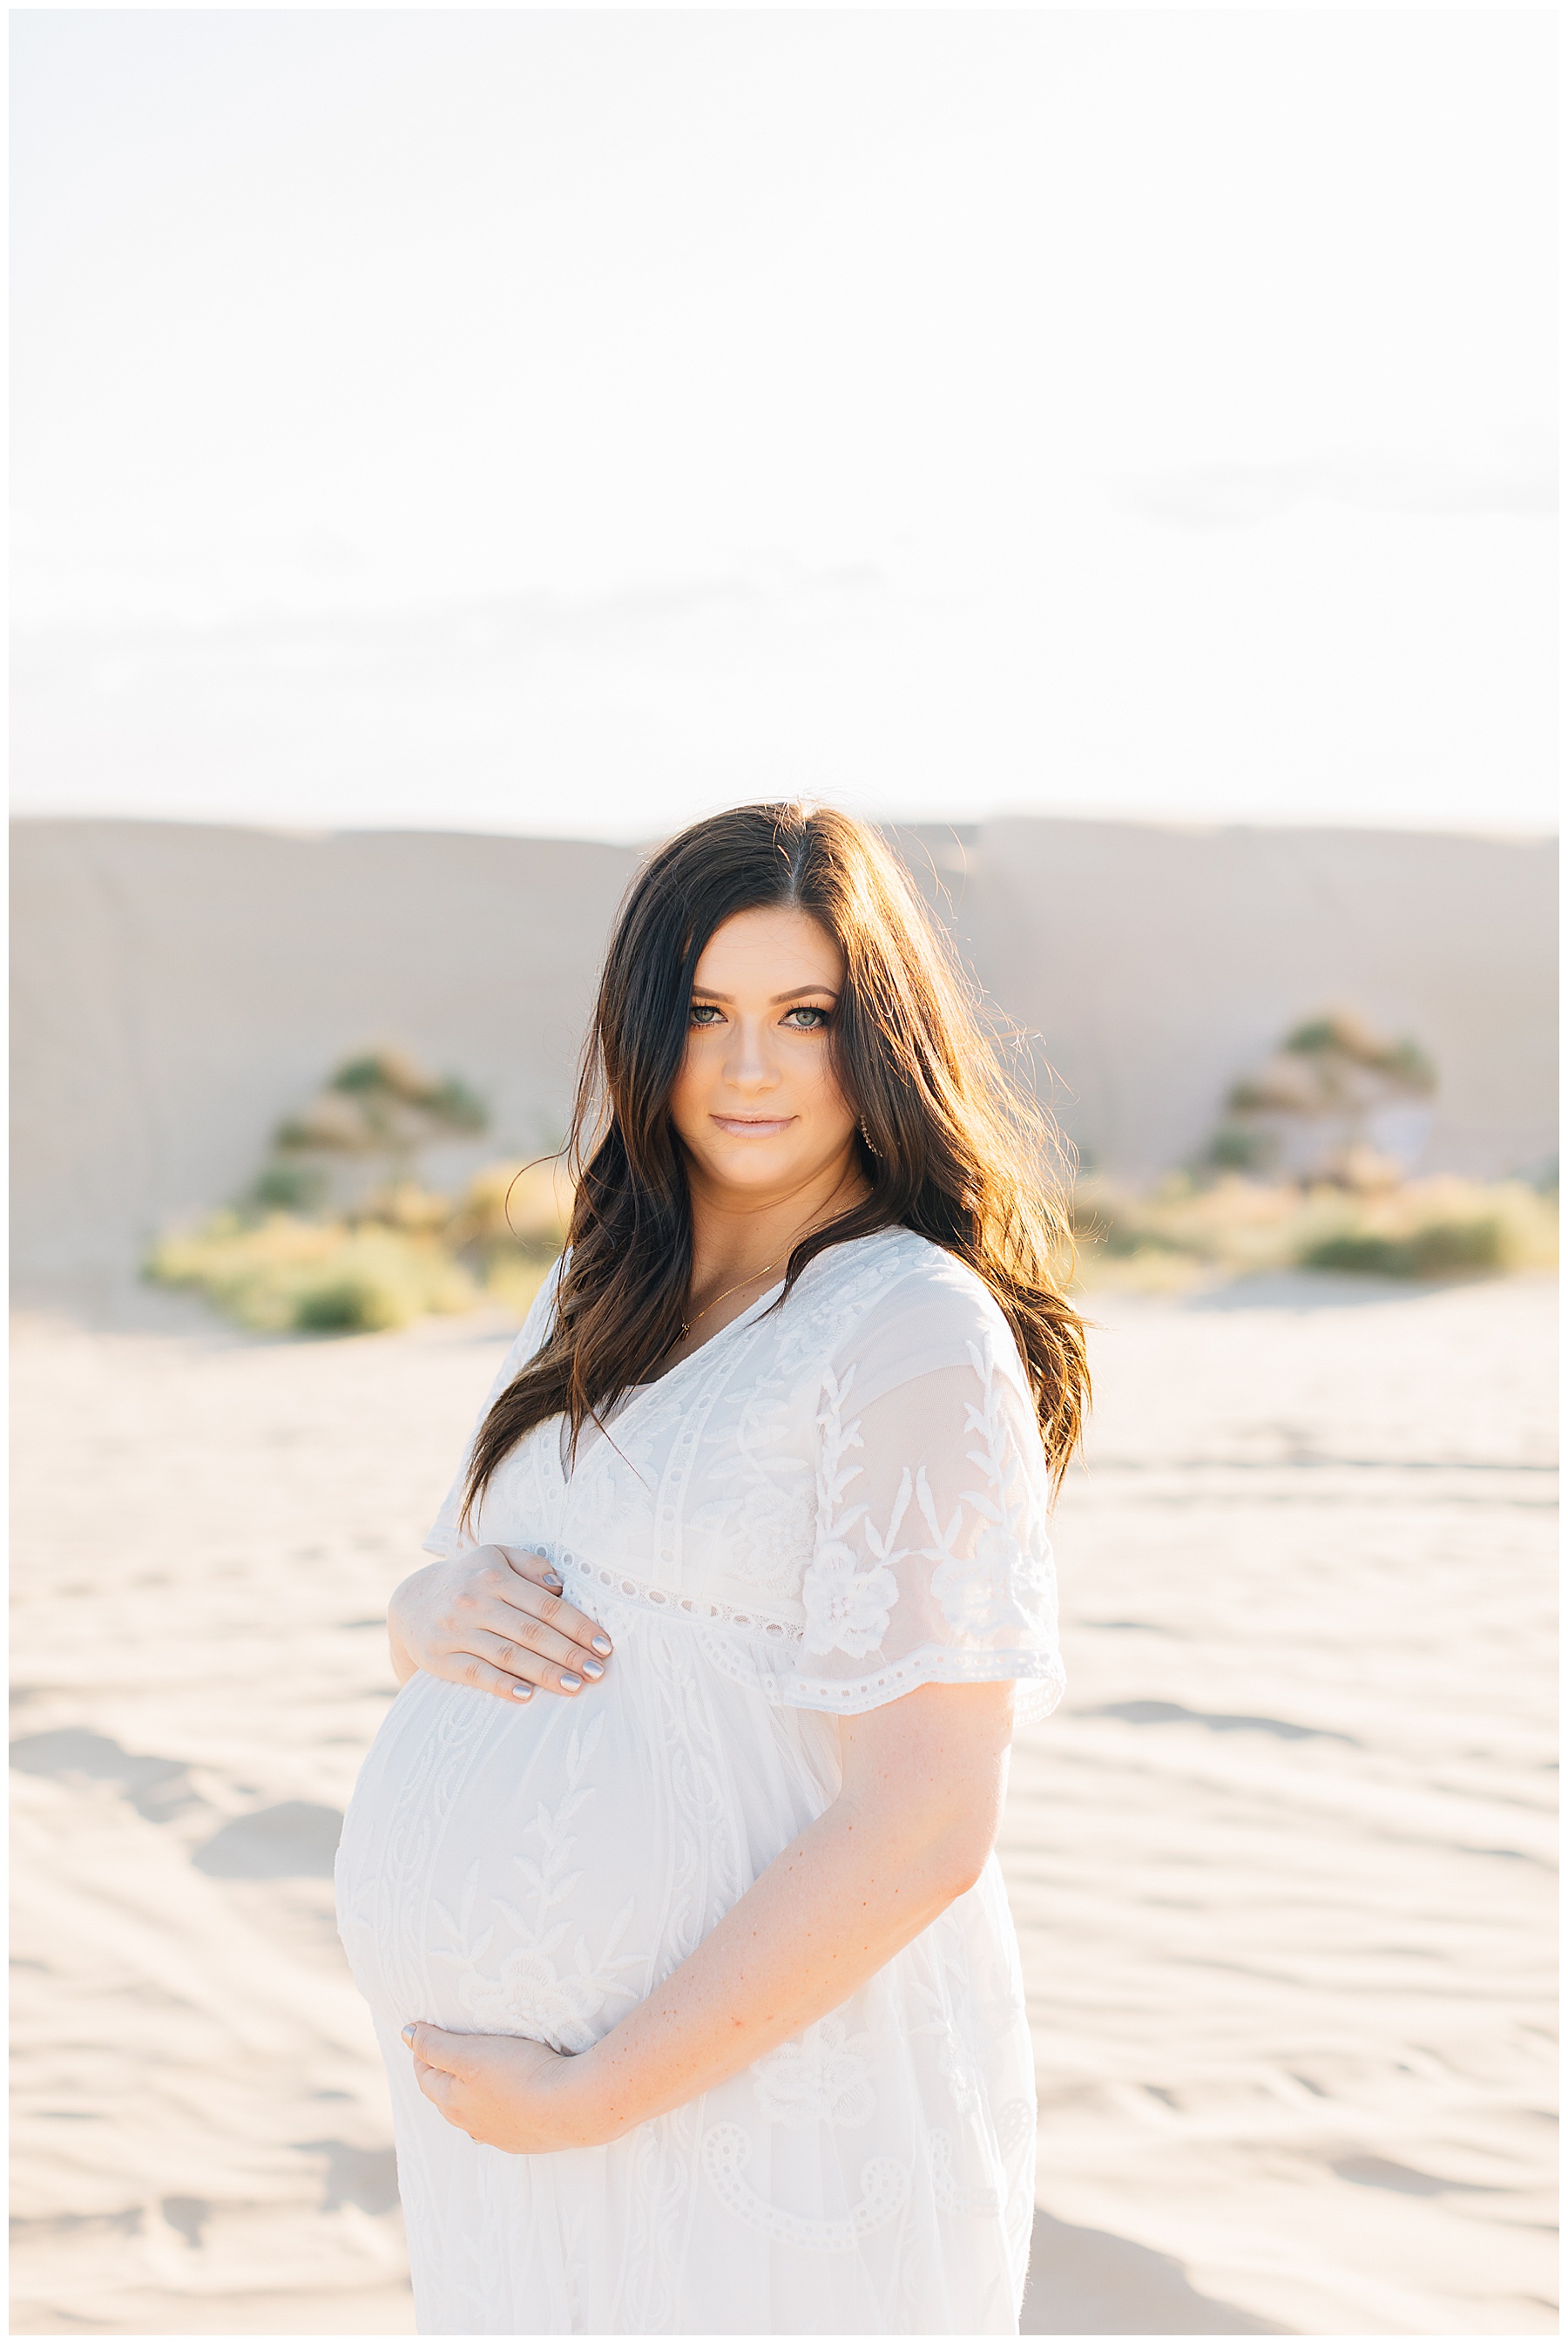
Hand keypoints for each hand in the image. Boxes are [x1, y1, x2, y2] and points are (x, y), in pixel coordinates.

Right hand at [388, 1546, 612, 1703]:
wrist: (410, 1603)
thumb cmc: (468, 1580)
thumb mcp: (495, 1557)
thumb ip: (530, 1565)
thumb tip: (560, 1584)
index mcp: (493, 1576)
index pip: (546, 1605)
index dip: (578, 1626)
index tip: (604, 1646)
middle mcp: (474, 1601)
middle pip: (531, 1632)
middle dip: (568, 1654)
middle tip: (597, 1672)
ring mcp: (455, 1631)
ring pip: (508, 1655)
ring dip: (544, 1673)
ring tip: (574, 1687)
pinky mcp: (439, 1658)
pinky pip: (475, 1674)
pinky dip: (502, 1685)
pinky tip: (527, 1696)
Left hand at [402, 2022, 604, 2151]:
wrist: (571, 2107)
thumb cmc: (519, 2074)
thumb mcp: (471, 2054)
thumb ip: (436, 2045)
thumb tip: (405, 2034)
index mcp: (452, 2103)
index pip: (426, 2078)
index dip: (423, 2054)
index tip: (426, 2035)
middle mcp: (470, 2125)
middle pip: (447, 2097)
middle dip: (444, 2074)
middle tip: (450, 2050)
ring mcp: (498, 2136)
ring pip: (474, 2113)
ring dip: (471, 2094)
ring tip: (480, 2073)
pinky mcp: (525, 2139)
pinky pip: (501, 2122)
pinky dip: (497, 2107)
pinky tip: (509, 2098)